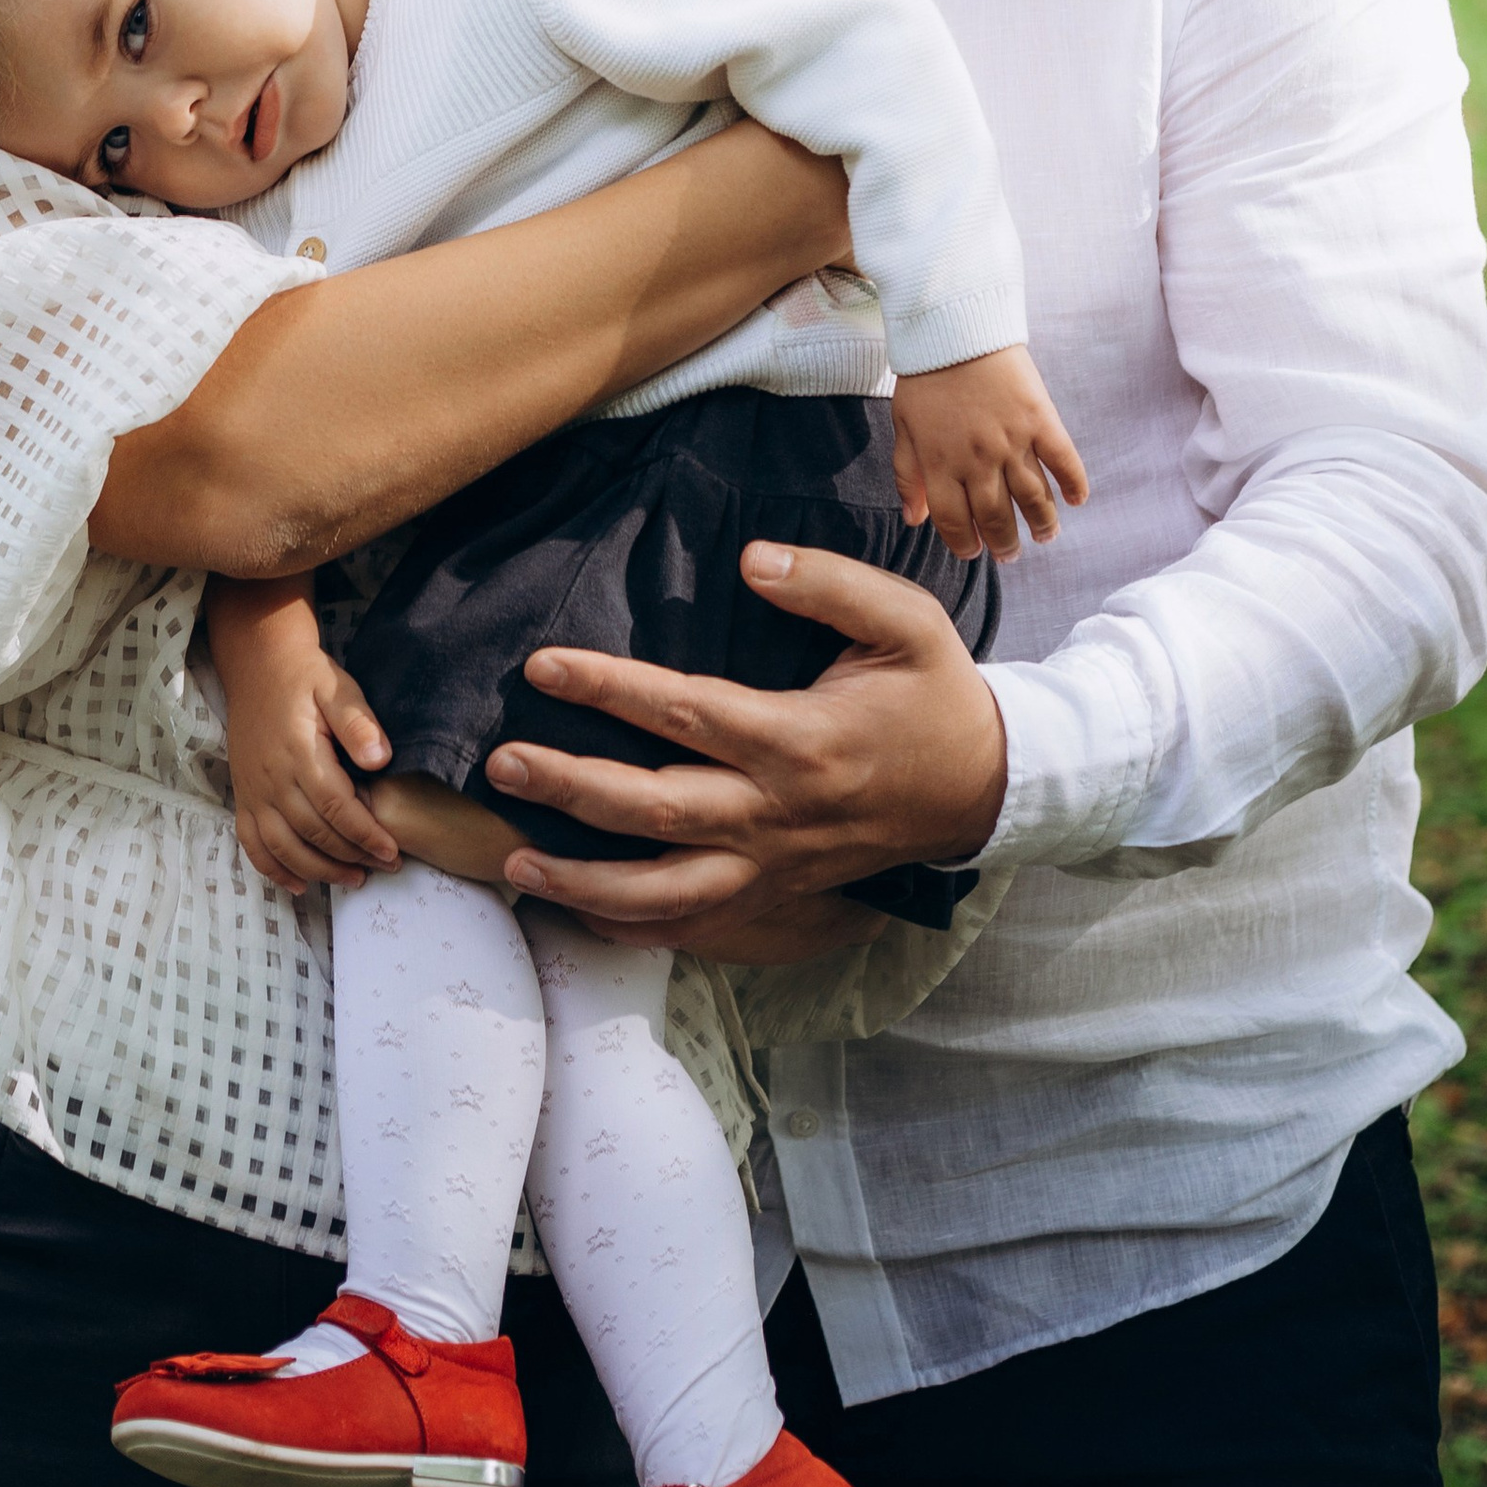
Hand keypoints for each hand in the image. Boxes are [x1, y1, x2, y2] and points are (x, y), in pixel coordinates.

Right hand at [212, 579, 402, 895]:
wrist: (259, 666)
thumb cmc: (307, 678)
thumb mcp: (338, 687)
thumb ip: (358, 722)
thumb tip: (380, 759)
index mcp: (299, 752)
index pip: (336, 806)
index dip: (365, 834)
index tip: (392, 851)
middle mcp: (272, 778)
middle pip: (313, 832)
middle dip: (351, 856)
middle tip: (385, 867)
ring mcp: (253, 790)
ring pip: (283, 847)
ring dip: (318, 871)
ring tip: (353, 879)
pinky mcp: (243, 796)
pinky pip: (252, 844)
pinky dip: (273, 870)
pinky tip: (299, 884)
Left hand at [482, 547, 1009, 949]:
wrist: (986, 789)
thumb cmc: (937, 696)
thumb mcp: (909, 621)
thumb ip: (830, 583)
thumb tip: (751, 559)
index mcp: (800, 739)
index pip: (685, 712)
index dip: (609, 688)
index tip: (543, 665)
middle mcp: (778, 812)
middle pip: (657, 809)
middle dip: (572, 788)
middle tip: (501, 763)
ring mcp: (775, 866)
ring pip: (667, 891)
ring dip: (586, 882)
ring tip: (512, 861)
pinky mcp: (778, 895)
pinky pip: (697, 925)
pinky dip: (634, 927)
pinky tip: (576, 914)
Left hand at [890, 344, 1088, 563]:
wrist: (955, 327)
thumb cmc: (924, 378)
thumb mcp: (903, 426)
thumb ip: (907, 475)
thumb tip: (913, 519)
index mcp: (941, 464)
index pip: (955, 522)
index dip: (965, 544)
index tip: (973, 552)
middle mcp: (978, 460)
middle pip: (996, 517)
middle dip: (1005, 543)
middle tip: (1011, 554)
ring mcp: (1013, 441)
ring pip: (1033, 498)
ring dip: (1042, 523)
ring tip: (1045, 536)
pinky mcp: (1040, 419)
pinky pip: (1063, 461)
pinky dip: (1073, 483)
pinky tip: (1077, 500)